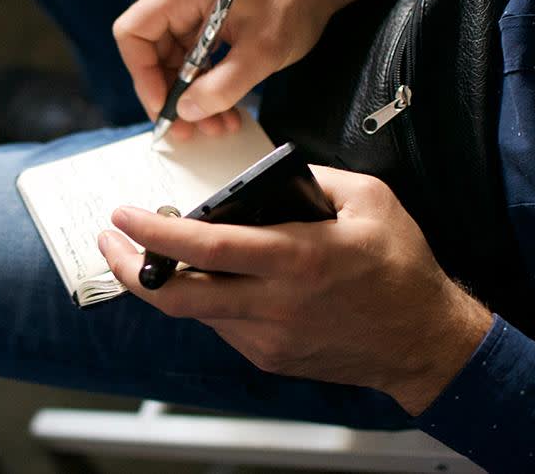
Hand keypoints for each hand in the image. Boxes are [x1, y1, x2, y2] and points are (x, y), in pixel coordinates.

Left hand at [98, 166, 492, 415]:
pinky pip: (220, 325)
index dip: (154, 232)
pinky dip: (206, 298)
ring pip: (194, 311)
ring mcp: (267, 338)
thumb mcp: (371, 200)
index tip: (122, 215)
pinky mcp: (268, 356)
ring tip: (156, 252)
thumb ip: (314, 179)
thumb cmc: (400, 267)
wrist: (424, 341)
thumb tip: (266, 178)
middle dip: (130, 270)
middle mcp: (274, 304)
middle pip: (177, 296)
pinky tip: (210, 276)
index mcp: (296, 259)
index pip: (205, 247)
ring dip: (168, 281)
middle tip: (110, 242)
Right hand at [112, 0, 373, 140]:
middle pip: (151, 53)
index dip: (142, 74)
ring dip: (191, 97)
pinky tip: (224, 110)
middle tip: (189, 130)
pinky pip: (192, 58)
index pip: (134, 33)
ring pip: (173, 62)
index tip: (165, 106)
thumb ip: (222, 86)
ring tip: (216, 126)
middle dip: (171, 96)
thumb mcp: (261, 51)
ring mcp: (189, 8)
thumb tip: (187, 113)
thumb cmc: (294, 0)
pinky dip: (205, 85)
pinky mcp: (204, 20)